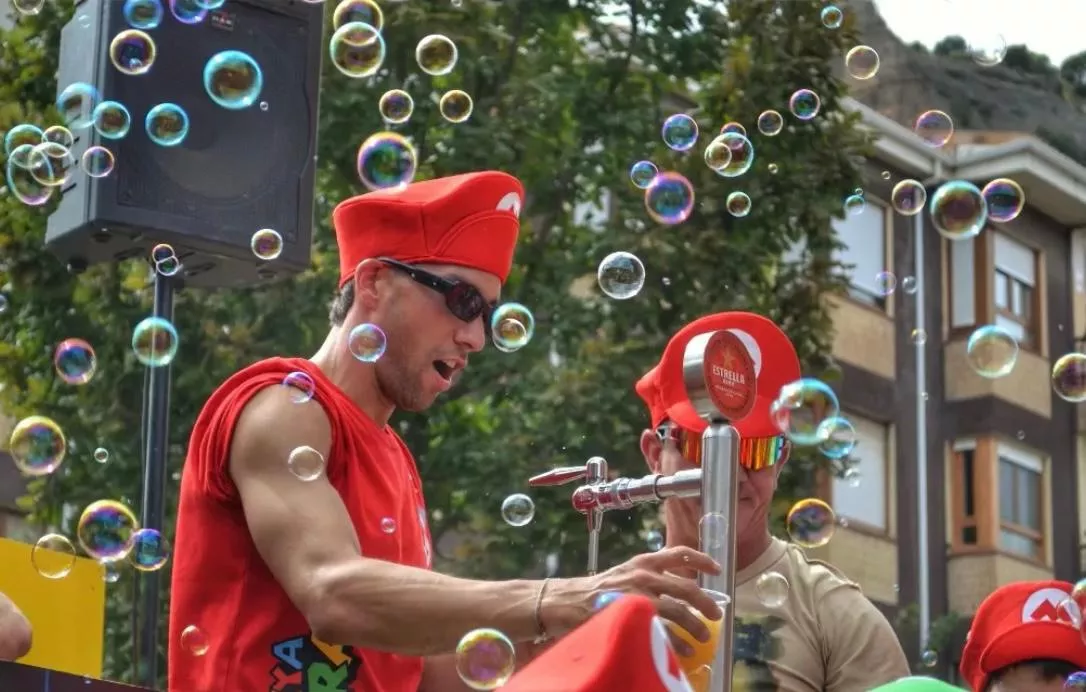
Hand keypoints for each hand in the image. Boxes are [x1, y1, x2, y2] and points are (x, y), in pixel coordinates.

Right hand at [542, 546, 722, 655]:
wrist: (567, 601)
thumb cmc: (598, 590)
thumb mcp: (626, 573)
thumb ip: (650, 577)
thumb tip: (680, 591)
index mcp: (644, 561)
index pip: (680, 554)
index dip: (702, 560)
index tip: (717, 569)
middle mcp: (644, 575)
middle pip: (687, 588)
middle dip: (706, 603)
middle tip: (715, 615)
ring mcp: (640, 596)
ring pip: (679, 612)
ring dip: (696, 627)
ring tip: (703, 638)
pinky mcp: (633, 617)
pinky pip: (664, 631)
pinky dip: (679, 642)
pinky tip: (685, 650)